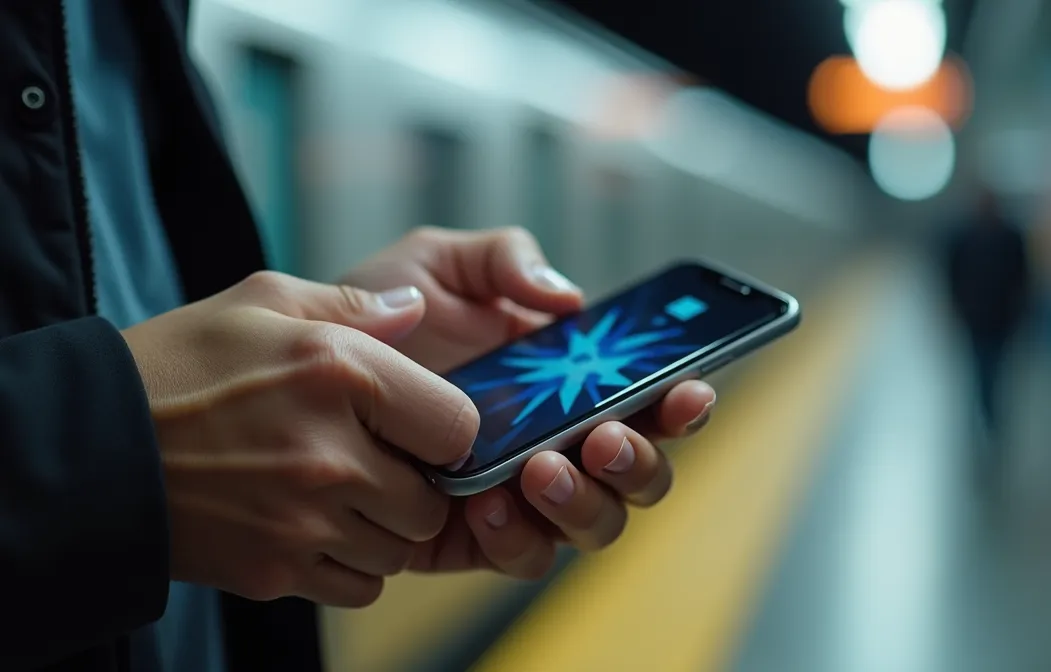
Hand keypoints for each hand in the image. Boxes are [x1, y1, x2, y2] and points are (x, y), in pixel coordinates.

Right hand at [123, 271, 477, 606]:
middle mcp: (331, 453)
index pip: (458, 426)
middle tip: (378, 465)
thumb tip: (419, 309)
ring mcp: (303, 521)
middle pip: (432, 501)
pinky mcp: (274, 571)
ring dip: (383, 529)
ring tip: (341, 496)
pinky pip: (358, 586)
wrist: (87, 446)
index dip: (444, 427)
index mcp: (341, 372)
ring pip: (399, 550)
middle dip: (416, 486)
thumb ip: (353, 305)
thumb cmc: (178, 364)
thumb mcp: (261, 302)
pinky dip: (350, 566)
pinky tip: (316, 530)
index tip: (417, 425)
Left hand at [342, 227, 716, 577]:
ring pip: (598, 524)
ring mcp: (527, 495)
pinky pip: (525, 554)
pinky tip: (487, 505)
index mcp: (571, 380)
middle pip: (643, 473)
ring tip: (539, 470)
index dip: (681, 400)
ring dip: (584, 501)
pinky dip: (519, 536)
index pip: (650, 398)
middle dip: (640, 461)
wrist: (304, 376)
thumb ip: (505, 258)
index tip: (686, 388)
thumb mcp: (440, 264)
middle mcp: (563, 442)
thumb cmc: (382, 318)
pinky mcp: (481, 538)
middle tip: (603, 438)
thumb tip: (565, 298)